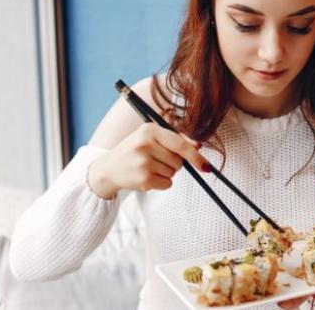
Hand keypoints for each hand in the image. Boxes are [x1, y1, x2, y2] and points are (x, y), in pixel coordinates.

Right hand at [87, 122, 208, 198]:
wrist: (109, 168)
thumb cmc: (134, 150)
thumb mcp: (151, 138)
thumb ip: (175, 139)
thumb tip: (198, 146)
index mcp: (150, 130)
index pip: (180, 144)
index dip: (195, 156)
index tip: (205, 166)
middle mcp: (145, 144)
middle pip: (179, 161)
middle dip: (174, 163)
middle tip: (157, 160)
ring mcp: (143, 163)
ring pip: (173, 172)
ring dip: (166, 172)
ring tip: (149, 167)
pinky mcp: (143, 179)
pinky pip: (167, 184)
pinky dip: (161, 183)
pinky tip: (147, 176)